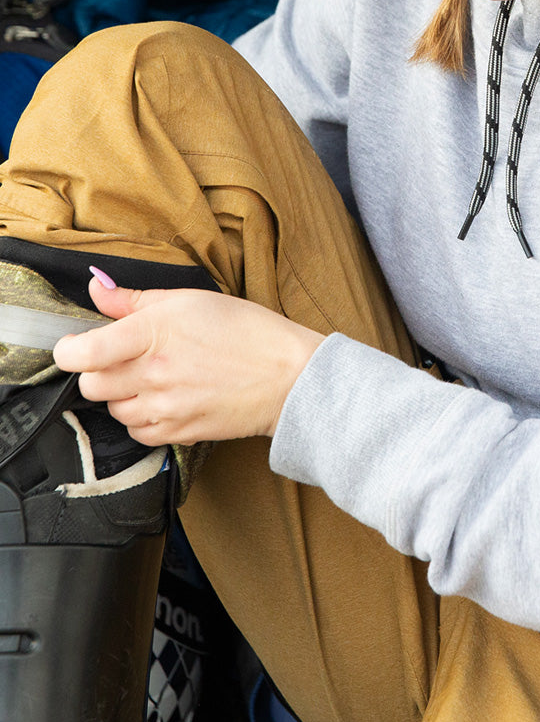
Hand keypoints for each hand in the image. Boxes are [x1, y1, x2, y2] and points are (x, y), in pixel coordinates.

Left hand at [52, 277, 324, 445]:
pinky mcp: (177, 433)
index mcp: (152, 333)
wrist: (288, 376)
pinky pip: (137, 431)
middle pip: (90, 385)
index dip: (69, 349)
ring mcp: (164, 408)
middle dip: (98, 371)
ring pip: (112, 409)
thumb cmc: (246, 331)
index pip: (80, 353)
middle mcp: (152, 374)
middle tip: (123, 357)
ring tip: (153, 376)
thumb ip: (134, 298)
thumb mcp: (190, 299)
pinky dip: (142, 417)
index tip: (75, 344)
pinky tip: (165, 398)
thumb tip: (96, 287)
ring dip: (122, 395)